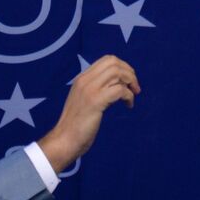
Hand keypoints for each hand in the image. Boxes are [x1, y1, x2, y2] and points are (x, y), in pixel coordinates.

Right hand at [37, 55, 139, 172]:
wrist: (64, 140)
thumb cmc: (76, 124)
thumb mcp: (85, 100)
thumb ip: (97, 89)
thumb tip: (119, 83)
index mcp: (82, 78)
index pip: (107, 60)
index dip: (123, 67)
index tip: (128, 81)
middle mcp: (85, 80)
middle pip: (114, 62)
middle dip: (129, 72)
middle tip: (135, 87)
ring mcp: (89, 90)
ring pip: (117, 73)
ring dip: (131, 83)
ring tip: (133, 95)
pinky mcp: (95, 101)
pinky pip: (120, 90)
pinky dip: (129, 96)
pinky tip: (129, 106)